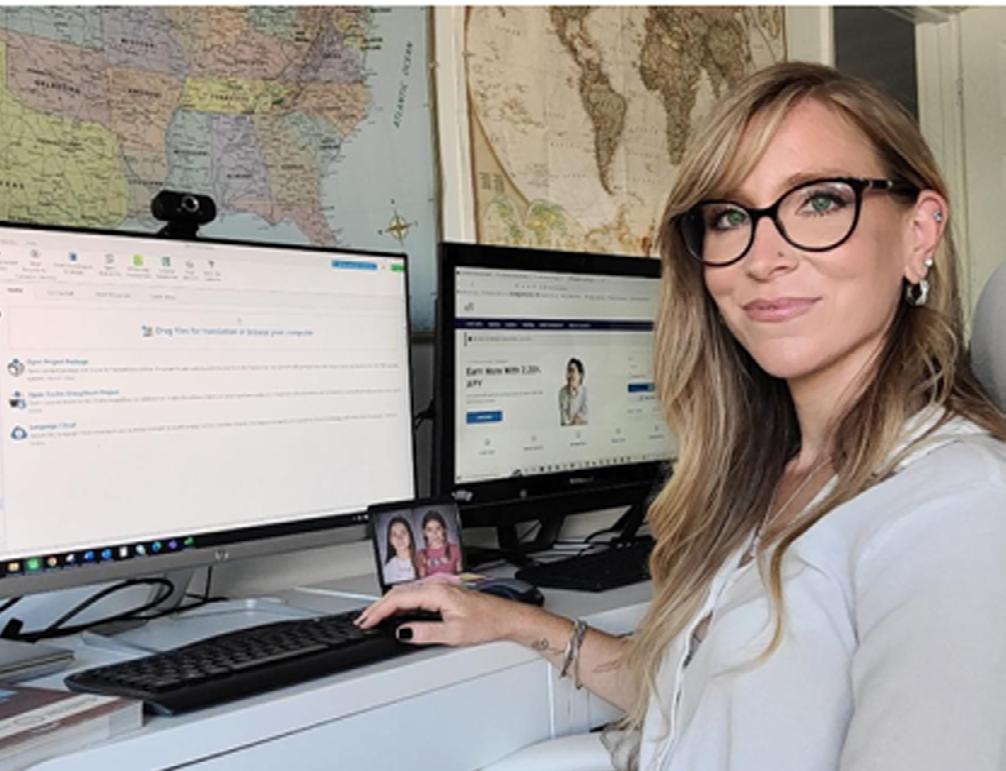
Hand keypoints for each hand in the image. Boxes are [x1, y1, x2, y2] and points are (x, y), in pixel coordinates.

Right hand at [354, 576, 531, 645]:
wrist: (506, 618)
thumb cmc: (487, 623)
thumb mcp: (454, 634)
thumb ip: (425, 632)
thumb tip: (403, 633)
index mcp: (437, 592)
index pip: (399, 599)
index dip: (379, 610)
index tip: (366, 621)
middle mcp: (437, 586)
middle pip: (398, 592)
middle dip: (378, 606)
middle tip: (363, 620)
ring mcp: (440, 587)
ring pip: (405, 592)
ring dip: (388, 603)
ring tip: (374, 617)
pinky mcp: (443, 592)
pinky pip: (415, 594)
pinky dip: (400, 602)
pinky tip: (396, 611)